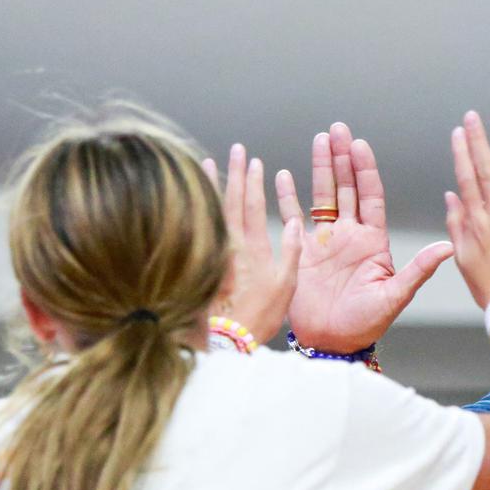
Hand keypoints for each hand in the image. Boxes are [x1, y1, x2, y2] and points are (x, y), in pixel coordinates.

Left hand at [205, 144, 301, 343]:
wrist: (226, 339)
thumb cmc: (258, 317)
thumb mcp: (286, 287)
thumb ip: (291, 252)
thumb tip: (295, 222)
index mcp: (255, 248)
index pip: (254, 205)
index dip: (255, 181)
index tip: (255, 162)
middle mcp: (232, 245)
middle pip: (232, 200)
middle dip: (235, 172)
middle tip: (236, 150)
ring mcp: (214, 253)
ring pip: (212, 210)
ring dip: (211, 184)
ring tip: (207, 161)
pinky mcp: (202, 262)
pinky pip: (201, 226)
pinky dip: (199, 207)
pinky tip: (194, 198)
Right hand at [283, 123, 452, 352]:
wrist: (332, 343)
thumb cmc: (366, 324)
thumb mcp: (395, 296)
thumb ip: (418, 270)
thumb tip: (447, 247)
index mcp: (373, 241)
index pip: (370, 195)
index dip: (365, 169)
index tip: (359, 144)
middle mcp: (350, 235)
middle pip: (346, 186)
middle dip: (342, 157)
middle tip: (337, 129)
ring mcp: (325, 241)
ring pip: (323, 195)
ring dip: (320, 167)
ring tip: (319, 139)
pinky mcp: (302, 251)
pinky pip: (293, 217)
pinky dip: (287, 196)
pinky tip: (283, 174)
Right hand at [445, 112, 489, 308]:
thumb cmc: (489, 286)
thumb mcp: (463, 258)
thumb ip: (456, 224)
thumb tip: (450, 195)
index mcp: (476, 223)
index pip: (466, 179)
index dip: (462, 153)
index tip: (459, 133)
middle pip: (485, 170)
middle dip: (478, 140)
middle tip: (474, 117)